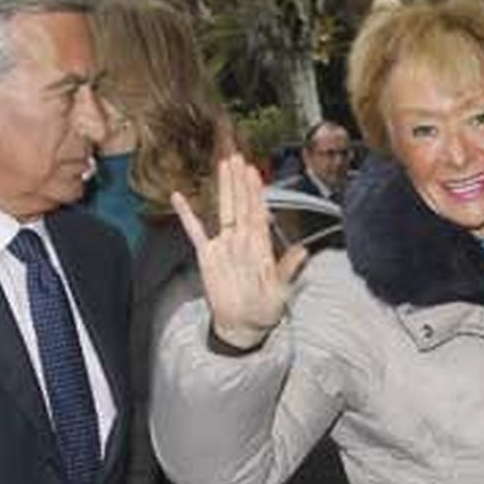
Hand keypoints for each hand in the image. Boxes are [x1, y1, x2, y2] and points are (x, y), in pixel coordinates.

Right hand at [173, 154, 307, 350]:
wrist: (243, 326)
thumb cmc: (265, 309)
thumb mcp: (281, 291)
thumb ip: (288, 270)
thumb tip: (303, 252)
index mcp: (261, 246)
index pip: (258, 213)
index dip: (256, 192)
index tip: (255, 172)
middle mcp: (243, 241)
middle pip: (241, 204)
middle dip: (240, 181)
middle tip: (238, 158)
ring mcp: (225, 246)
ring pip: (223, 210)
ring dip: (224, 189)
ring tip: (223, 166)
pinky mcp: (208, 256)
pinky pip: (196, 231)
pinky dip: (187, 215)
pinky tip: (180, 197)